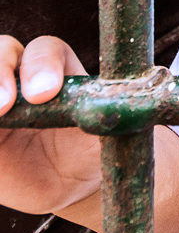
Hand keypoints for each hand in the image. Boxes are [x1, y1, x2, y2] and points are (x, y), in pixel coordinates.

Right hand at [0, 35, 100, 214]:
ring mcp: (0, 102)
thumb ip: (107, 119)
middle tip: (5, 106)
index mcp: (58, 67)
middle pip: (1, 52)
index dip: (41, 64)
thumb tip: (113, 112)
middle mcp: (21, 77)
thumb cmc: (96, 147)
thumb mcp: (106, 133)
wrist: (76, 182)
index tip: (44, 94)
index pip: (44, 49)